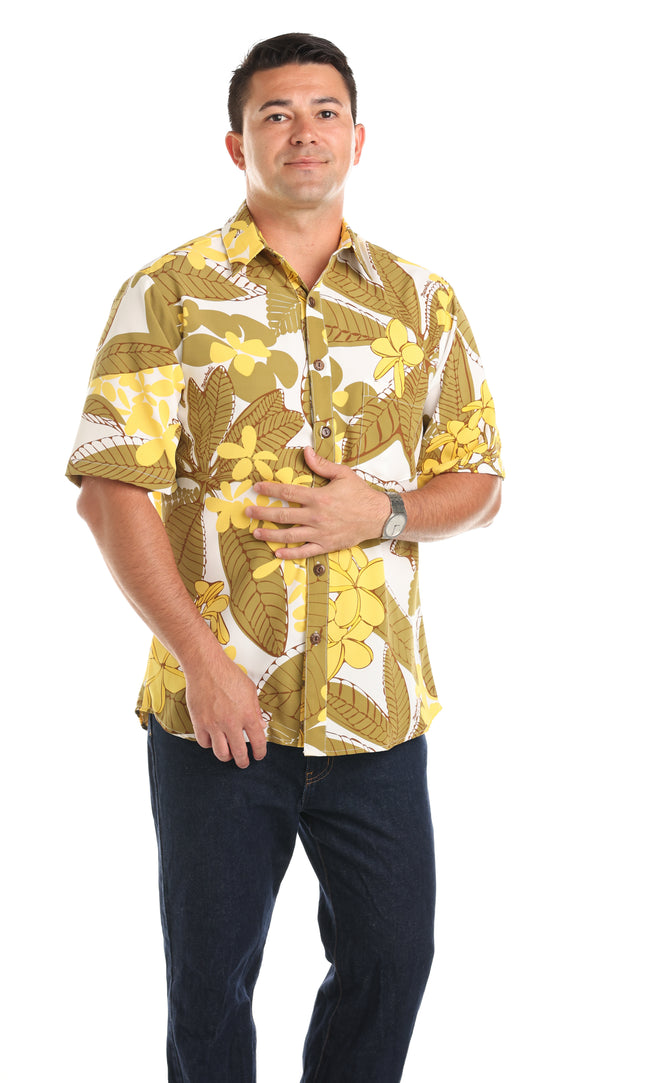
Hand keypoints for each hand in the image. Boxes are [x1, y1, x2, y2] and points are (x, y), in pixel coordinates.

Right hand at [185, 649, 267, 768]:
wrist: (206, 667)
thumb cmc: (228, 674)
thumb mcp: (250, 690)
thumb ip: (256, 710)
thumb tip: (261, 726)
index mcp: (248, 714)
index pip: (258, 742)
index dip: (260, 753)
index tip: (258, 756)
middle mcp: (232, 723)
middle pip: (239, 753)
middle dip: (243, 761)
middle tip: (243, 762)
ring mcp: (214, 724)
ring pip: (221, 753)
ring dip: (226, 757)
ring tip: (228, 755)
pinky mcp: (199, 723)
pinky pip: (205, 743)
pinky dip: (210, 744)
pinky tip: (213, 740)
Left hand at [248, 446, 389, 558]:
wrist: (378, 516)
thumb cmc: (361, 494)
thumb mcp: (343, 474)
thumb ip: (322, 465)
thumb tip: (306, 452)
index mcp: (319, 497)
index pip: (288, 492)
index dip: (270, 488)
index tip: (257, 487)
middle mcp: (316, 516)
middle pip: (283, 515)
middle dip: (262, 513)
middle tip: (247, 511)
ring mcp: (320, 533)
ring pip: (289, 535)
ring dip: (270, 535)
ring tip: (255, 532)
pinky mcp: (326, 545)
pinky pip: (304, 552)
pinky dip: (290, 554)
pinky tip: (277, 553)